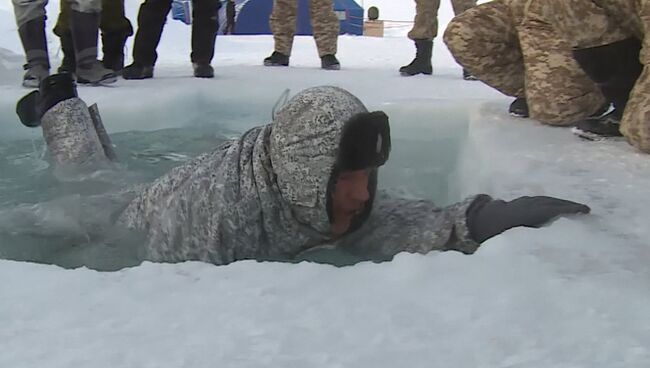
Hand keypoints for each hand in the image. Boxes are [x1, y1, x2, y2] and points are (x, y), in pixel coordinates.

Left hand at [467, 195, 589, 242]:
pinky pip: (538, 200)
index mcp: (523, 213)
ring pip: (544, 199)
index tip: (585, 211)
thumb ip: (523, 241)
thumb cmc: (489, 234)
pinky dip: (549, 202)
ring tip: (574, 208)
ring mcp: (520, 201)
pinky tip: (555, 207)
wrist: (472, 221)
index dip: (567, 209)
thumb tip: (542, 247)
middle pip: (549, 202)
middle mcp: (524, 205)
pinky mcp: (518, 203)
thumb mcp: (505, 239)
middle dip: (567, 204)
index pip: (549, 209)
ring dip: (559, 202)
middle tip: (585, 209)